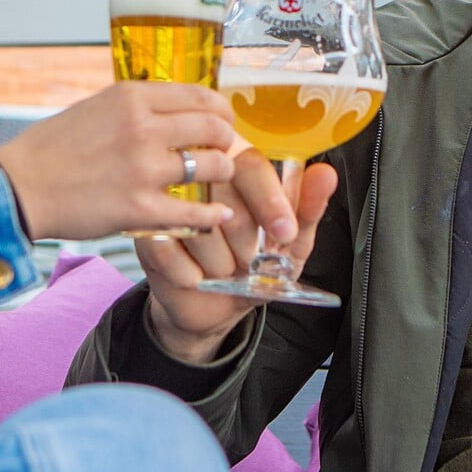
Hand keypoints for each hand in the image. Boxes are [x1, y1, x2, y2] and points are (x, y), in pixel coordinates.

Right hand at [0, 82, 238, 239]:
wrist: (18, 188)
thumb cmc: (51, 149)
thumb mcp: (95, 108)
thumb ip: (136, 107)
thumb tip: (174, 109)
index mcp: (131, 97)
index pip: (199, 95)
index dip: (221, 110)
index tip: (224, 121)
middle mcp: (142, 127)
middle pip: (213, 128)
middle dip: (226, 140)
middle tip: (225, 150)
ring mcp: (143, 169)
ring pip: (212, 166)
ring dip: (222, 174)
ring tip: (218, 180)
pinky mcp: (141, 209)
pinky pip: (196, 212)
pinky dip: (213, 213)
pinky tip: (218, 213)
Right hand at [139, 150, 337, 361]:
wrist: (213, 306)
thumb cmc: (255, 266)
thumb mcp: (292, 243)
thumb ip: (309, 208)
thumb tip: (325, 174)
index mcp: (237, 165)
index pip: (251, 164)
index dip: (270, 201)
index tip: (285, 232)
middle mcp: (199, 175)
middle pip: (225, 198)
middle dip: (246, 244)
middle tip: (250, 261)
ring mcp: (168, 202)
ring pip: (200, 228)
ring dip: (220, 264)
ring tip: (223, 270)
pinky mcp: (146, 231)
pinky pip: (171, 249)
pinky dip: (192, 275)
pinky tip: (198, 278)